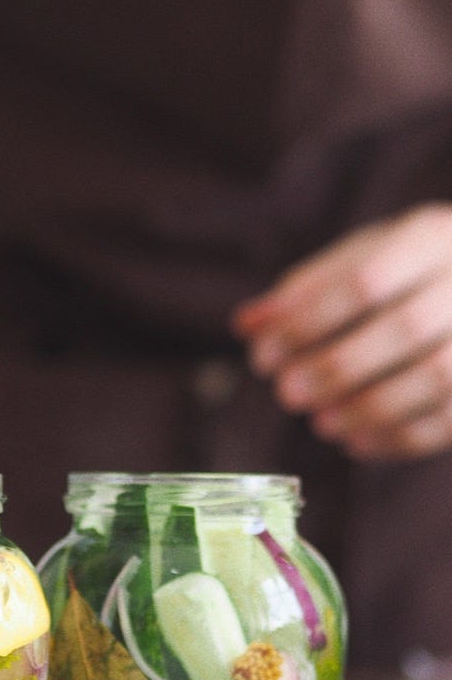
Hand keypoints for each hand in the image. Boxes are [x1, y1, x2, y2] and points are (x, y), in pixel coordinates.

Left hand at [231, 204, 451, 460]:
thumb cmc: (405, 270)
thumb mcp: (359, 260)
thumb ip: (303, 291)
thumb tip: (246, 324)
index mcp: (430, 238)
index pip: (363, 279)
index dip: (307, 321)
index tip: (263, 355)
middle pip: (405, 328)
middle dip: (337, 368)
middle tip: (286, 394)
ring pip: (436, 376)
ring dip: (369, 408)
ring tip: (320, 423)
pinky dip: (401, 437)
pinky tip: (357, 442)